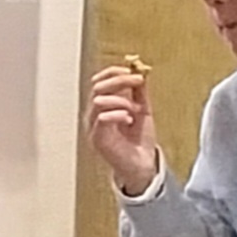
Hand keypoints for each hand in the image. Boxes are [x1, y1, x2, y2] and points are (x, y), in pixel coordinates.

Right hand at [85, 62, 162, 196]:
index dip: (114, 72)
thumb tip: (140, 72)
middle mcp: (95, 114)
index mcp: (103, 105)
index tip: (132, 70)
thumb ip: (140, 92)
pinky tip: (129, 120)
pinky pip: (101, 118)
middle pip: (98, 87)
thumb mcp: (143, 110)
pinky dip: (117, 114)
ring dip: (121, 100)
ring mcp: (94, 126)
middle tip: (138, 80)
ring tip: (135, 109)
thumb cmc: (139, 140)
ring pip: (98, 100)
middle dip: (120, 80)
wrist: (142, 166)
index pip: (100, 80)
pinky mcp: (98, 138)